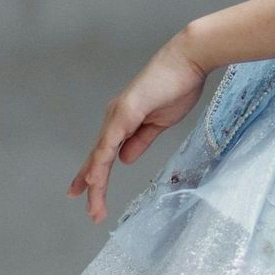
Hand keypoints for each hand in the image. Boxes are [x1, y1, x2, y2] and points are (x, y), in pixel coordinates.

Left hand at [67, 31, 206, 223]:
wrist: (189, 61)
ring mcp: (117, 116)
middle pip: (99, 159)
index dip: (94, 174)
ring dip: (95, 181)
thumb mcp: (160, 123)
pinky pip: (108, 144)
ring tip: (91, 204)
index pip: (105, 154)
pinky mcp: (124, 113)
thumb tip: (125, 160)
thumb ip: (141, 141)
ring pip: (100, 155)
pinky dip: (99, 162)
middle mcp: (115, 119)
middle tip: (92, 213)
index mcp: (124, 122)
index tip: (85, 194)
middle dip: (92, 186)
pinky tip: (94, 179)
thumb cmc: (178, 86)